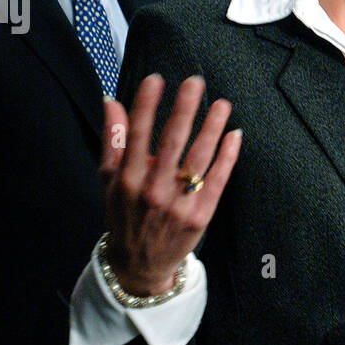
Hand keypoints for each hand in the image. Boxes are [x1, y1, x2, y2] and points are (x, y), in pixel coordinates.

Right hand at [101, 74, 241, 294]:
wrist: (140, 264)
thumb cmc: (125, 214)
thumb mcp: (110, 180)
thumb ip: (113, 140)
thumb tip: (111, 101)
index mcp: (127, 180)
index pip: (137, 135)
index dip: (146, 106)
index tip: (156, 79)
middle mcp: (152, 191)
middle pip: (171, 143)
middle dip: (184, 110)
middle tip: (195, 82)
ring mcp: (178, 205)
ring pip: (198, 159)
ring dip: (212, 129)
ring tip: (222, 104)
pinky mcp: (200, 216)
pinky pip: (217, 181)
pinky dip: (227, 157)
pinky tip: (234, 134)